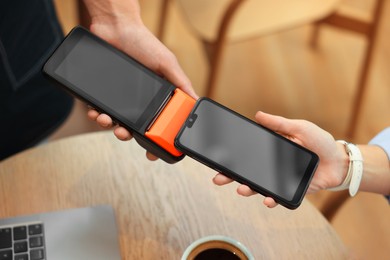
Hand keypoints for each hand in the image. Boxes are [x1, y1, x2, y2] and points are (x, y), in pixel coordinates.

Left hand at [83, 0, 197, 158]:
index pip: (158, 123)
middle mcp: (139, 100)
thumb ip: (181, 82)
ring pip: (115, 122)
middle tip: (124, 134)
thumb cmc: (144, 42)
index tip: (152, 152)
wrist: (116, 28)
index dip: (155, 140)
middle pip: (135, 127)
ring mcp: (121, 98)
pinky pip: (99, 111)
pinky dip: (97, 115)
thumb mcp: (167, 63)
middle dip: (128, 135)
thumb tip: (195, 102)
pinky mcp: (104, 94)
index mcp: (156, 96)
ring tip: (107, 121)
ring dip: (109, 126)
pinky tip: (96, 112)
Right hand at [213, 111, 347, 207]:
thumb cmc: (320, 141)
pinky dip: (271, 200)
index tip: (219, 158)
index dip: (233, 157)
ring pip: (259, 186)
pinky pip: (278, 197)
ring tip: (241, 190)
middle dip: (230, 176)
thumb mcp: (299, 127)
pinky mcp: (291, 190)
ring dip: (248, 189)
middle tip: (218, 178)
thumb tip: (257, 115)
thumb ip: (279, 123)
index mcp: (271, 150)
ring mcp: (280, 179)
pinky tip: (267, 200)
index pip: (248, 154)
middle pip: (247, 172)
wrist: (339, 160)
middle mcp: (272, 166)